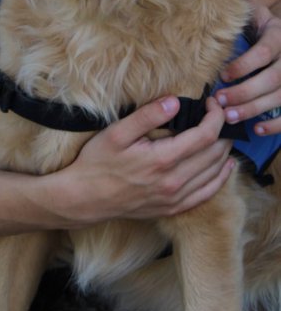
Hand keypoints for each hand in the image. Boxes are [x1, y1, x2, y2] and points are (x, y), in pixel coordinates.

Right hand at [61, 94, 233, 224]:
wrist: (85, 198)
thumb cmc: (97, 163)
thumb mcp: (117, 133)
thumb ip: (148, 116)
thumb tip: (175, 102)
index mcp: (163, 160)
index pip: (205, 135)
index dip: (215, 116)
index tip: (212, 102)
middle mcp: (174, 182)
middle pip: (215, 153)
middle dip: (222, 130)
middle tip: (218, 114)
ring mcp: (175, 198)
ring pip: (215, 173)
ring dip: (224, 151)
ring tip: (222, 133)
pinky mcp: (172, 209)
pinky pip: (207, 194)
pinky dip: (221, 178)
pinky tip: (225, 167)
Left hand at [216, 4, 280, 135]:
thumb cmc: (259, 25)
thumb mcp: (253, 13)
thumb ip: (238, 12)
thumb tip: (208, 5)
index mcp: (279, 34)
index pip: (265, 51)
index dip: (244, 65)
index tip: (223, 75)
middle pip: (273, 78)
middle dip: (246, 92)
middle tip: (221, 101)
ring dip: (255, 109)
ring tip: (230, 117)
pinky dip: (276, 124)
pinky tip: (257, 128)